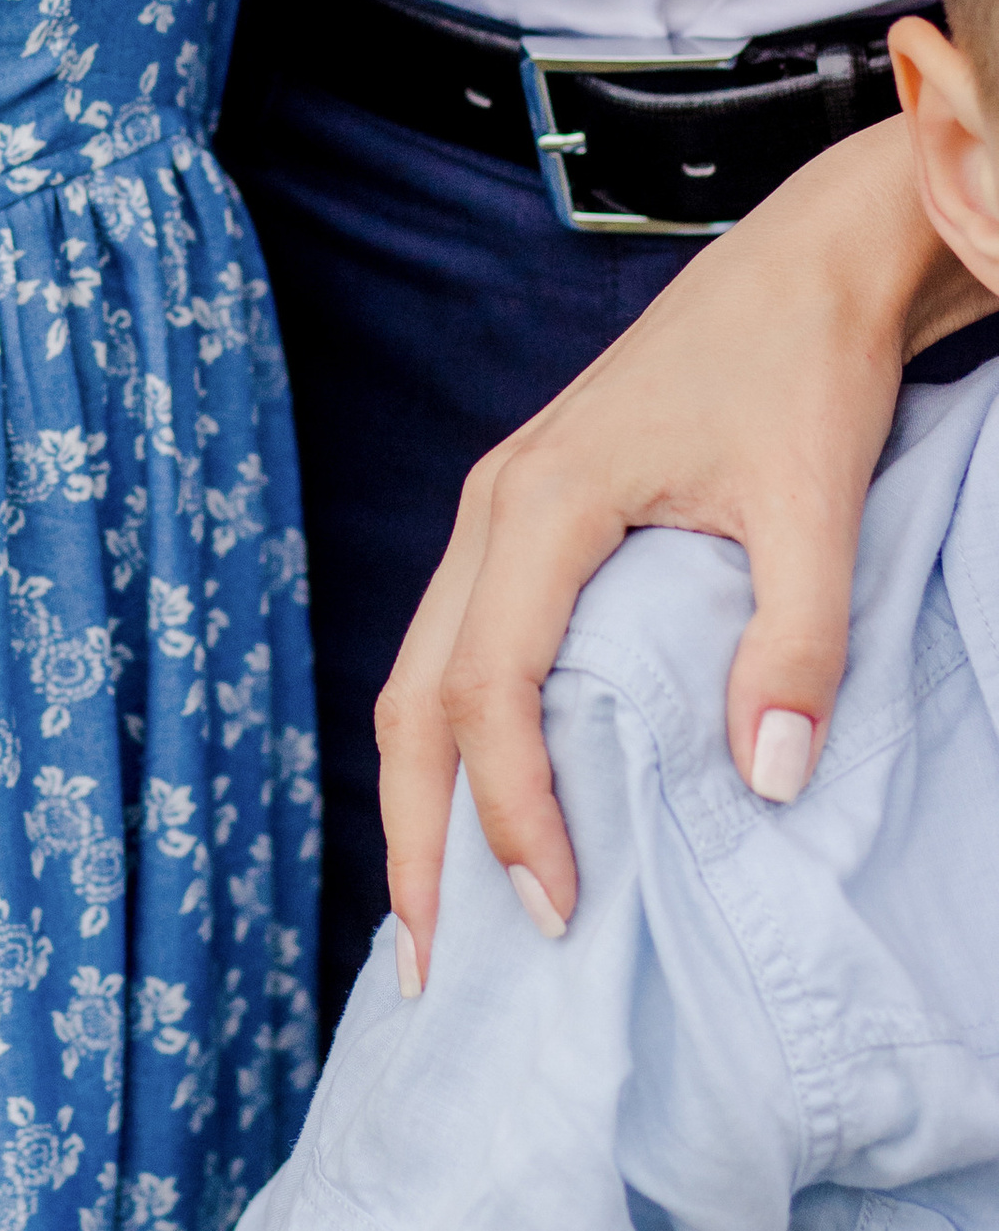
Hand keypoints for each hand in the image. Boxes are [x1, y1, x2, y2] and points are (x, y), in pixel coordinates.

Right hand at [378, 117, 988, 979]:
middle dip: (418, 835)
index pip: (488, 688)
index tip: (561, 911)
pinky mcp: (527, 514)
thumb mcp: (815, 504)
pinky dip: (454, 737)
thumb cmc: (806, 367)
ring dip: (424, 793)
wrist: (807, 262)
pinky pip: (457, 642)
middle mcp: (494, 506)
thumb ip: (792, 643)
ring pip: (420, 670)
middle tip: (436, 968)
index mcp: (544, 503)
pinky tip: (484, 802)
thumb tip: (767, 783)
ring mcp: (498, 506)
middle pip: (413, 694)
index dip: (511, 808)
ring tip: (441, 915)